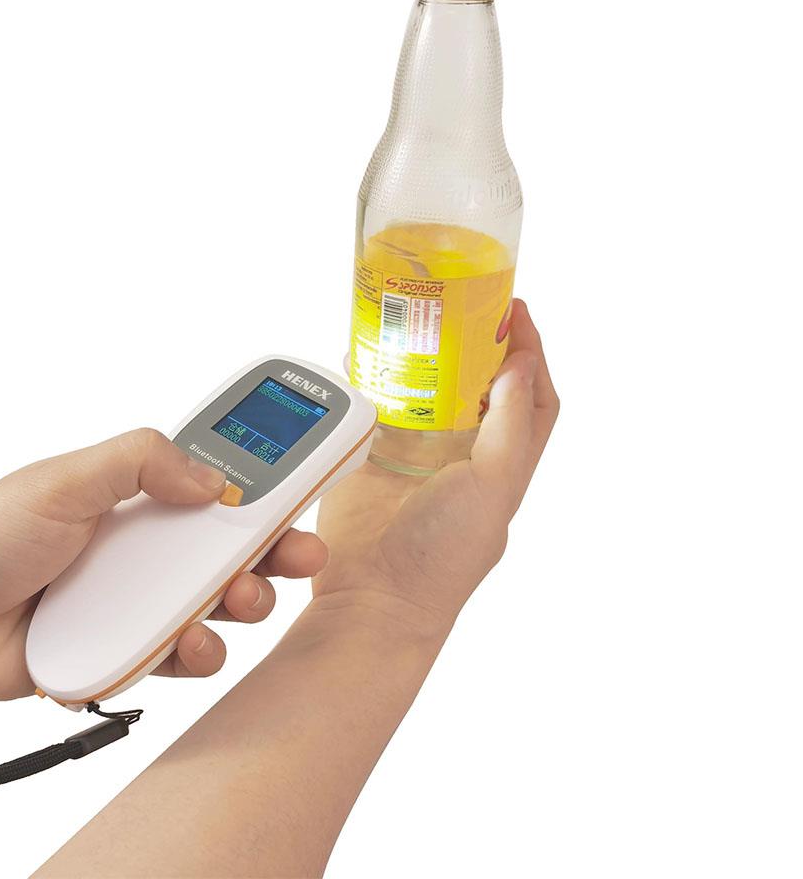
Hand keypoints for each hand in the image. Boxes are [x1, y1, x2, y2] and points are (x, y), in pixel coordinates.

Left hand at [0, 429, 327, 721]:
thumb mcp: (62, 479)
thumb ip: (139, 461)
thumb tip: (215, 478)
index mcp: (134, 495)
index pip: (215, 482)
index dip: (264, 480)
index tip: (307, 475)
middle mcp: (144, 547)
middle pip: (232, 546)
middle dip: (276, 549)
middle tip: (302, 552)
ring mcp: (137, 601)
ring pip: (217, 603)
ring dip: (245, 602)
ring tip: (241, 600)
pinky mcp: (126, 652)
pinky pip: (181, 655)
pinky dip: (197, 652)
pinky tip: (192, 645)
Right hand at [315, 299, 558, 635]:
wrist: (374, 595)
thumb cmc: (443, 556)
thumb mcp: (495, 487)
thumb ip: (509, 425)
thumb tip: (519, 364)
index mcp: (503, 460)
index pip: (530, 394)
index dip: (528, 350)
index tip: (513, 308)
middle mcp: (463, 451)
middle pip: (477, 382)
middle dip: (475, 342)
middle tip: (459, 301)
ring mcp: (417, 449)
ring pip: (427, 387)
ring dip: (425, 353)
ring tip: (416, 316)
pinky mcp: (373, 452)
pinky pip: (377, 402)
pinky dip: (374, 375)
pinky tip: (367, 351)